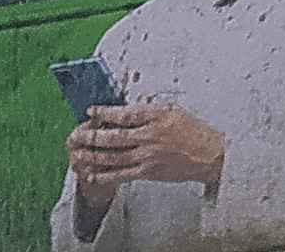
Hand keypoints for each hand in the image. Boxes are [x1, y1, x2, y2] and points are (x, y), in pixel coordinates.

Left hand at [79, 104, 228, 195]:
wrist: (209, 154)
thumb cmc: (193, 131)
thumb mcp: (172, 110)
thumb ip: (149, 110)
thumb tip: (127, 110)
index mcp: (155, 117)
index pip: (124, 114)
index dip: (104, 112)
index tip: (91, 110)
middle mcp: (149, 136)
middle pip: (113, 137)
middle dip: (91, 136)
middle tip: (75, 135)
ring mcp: (147, 156)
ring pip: (113, 157)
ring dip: (92, 156)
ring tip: (77, 154)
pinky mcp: (148, 172)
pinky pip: (121, 174)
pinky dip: (105, 175)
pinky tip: (92, 174)